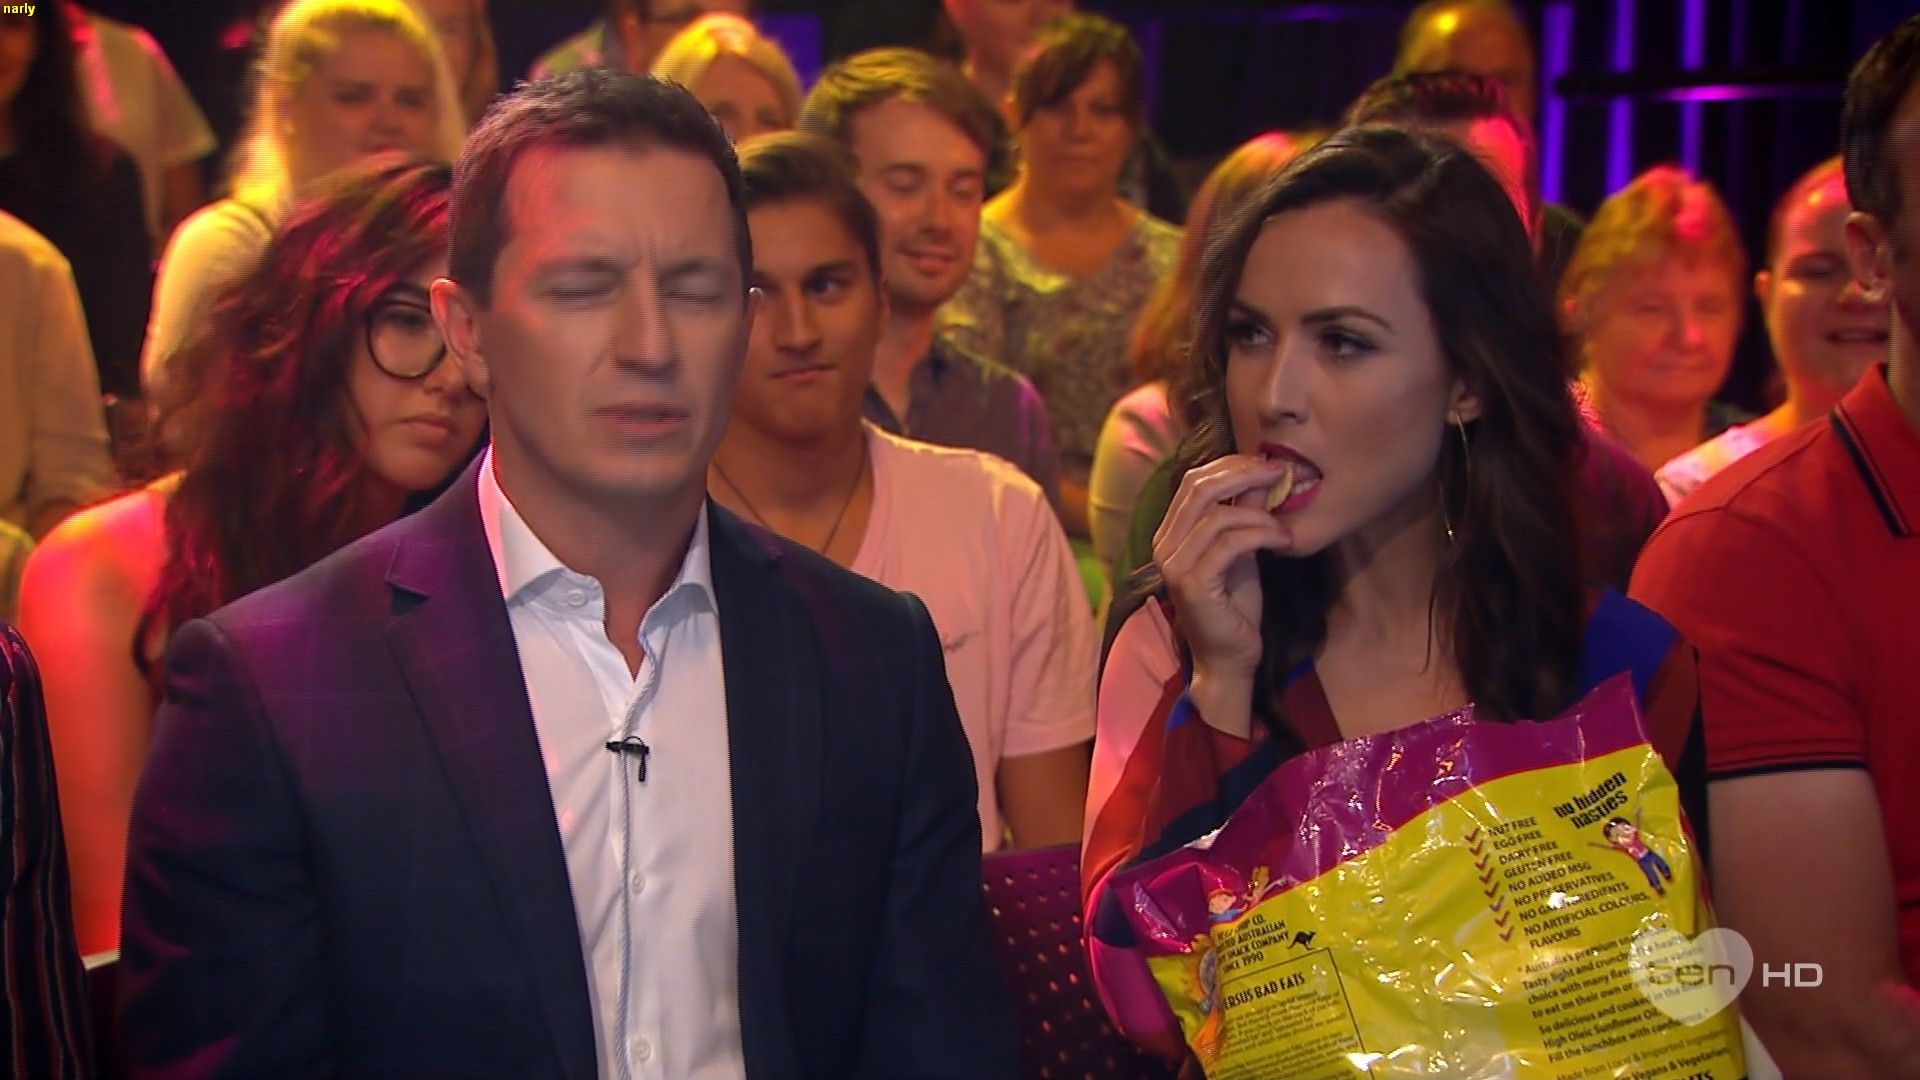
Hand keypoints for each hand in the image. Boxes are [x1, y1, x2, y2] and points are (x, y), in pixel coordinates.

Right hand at [1152, 455, 1292, 684]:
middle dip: (1245, 473)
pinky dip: (1262, 534)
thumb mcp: (1242, 550)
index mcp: (1169, 534)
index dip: (1232, 465)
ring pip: (1217, 515)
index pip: (1193, 481)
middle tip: (1281, 473)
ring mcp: (1174, 565)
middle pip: (1200, 488)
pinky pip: (1230, 543)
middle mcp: (1163, 546)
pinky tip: (1283, 540)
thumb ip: (1245, 514)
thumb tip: (1262, 475)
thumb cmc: (1234, 606)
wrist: (1229, 658)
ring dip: (1260, 514)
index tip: (1269, 463)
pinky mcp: (1193, 584)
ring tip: (1285, 526)